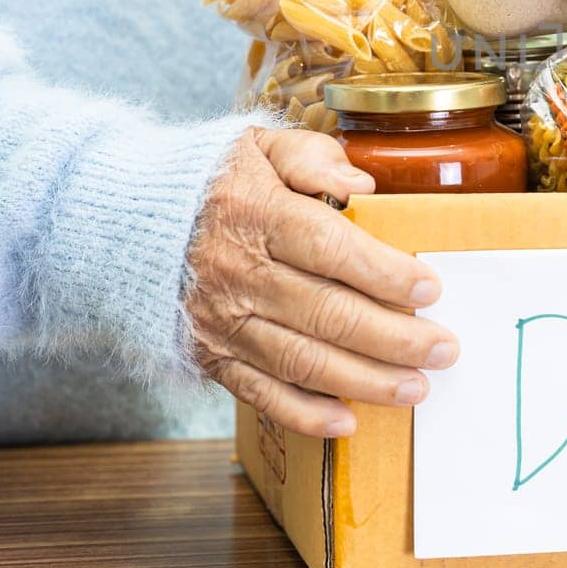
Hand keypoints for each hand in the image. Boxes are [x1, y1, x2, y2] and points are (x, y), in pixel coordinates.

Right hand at [186, 128, 456, 437]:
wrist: (122, 223)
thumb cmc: (208, 181)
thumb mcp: (256, 145)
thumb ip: (310, 157)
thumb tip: (360, 184)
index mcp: (258, 214)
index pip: (330, 248)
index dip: (384, 272)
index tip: (431, 287)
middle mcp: (240, 273)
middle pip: (327, 313)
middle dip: (394, 337)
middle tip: (444, 349)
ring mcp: (224, 320)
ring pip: (303, 360)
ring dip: (365, 380)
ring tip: (416, 388)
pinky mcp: (211, 355)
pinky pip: (260, 392)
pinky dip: (304, 412)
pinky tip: (348, 422)